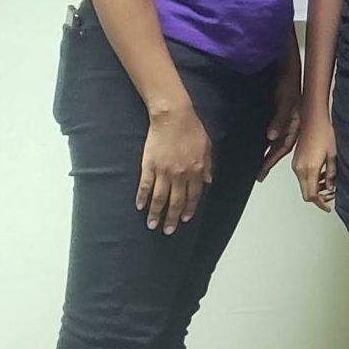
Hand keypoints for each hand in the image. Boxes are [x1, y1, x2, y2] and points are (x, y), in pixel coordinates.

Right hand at [137, 104, 212, 234]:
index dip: (189, 209)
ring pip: (160, 198)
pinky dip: (142, 197)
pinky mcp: (149, 165)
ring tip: (152, 225)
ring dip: (156, 213)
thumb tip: (208, 182)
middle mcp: (180, 174)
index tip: (185, 219)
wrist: (173, 117)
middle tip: (168, 230)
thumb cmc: (192, 129)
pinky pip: (145, 185)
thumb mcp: (207, 147)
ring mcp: (164, 171)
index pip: (193, 196)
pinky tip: (140, 207)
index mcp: (196, 170)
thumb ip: (207, 166)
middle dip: (172, 218)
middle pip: (176, 201)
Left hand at [260, 52, 302, 179]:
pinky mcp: (278, 112)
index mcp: (295, 122)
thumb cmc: (288, 81)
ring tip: (258, 162)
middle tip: (259, 173)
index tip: (261, 172)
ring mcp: (284, 118)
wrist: (286, 65)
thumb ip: (280, 119)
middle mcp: (290, 123)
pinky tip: (259, 142)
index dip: (272, 160)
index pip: (283, 146)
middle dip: (270, 160)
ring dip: (268, 151)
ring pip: (277, 140)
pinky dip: (266, 139)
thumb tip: (271, 137)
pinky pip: (273, 130)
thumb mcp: (285, 100)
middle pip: (280, 146)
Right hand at [292, 117, 336, 211]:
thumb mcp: (333, 155)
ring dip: (316, 188)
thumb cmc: (324, 133)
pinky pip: (303, 176)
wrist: (313, 120)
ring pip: (304, 184)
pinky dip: (312, 179)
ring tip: (330, 185)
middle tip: (330, 197)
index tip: (327, 207)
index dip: (320, 203)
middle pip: (306, 192)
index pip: (311, 195)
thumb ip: (332, 174)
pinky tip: (323, 174)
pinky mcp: (297, 160)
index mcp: (309, 169)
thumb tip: (331, 187)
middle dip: (318, 197)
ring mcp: (296, 164)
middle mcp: (299, 168)